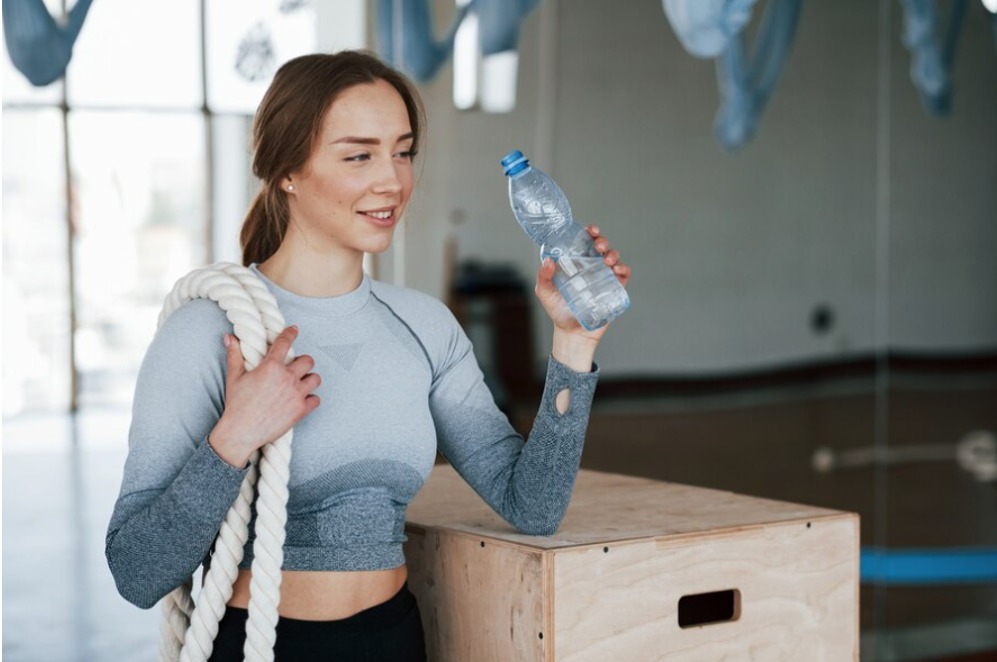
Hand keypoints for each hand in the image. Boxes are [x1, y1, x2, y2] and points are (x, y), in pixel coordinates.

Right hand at [208, 325, 320, 467]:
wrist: (241, 432)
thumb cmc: (236, 404)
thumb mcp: (234, 377)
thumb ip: (234, 355)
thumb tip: (229, 337)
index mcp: (271, 367)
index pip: (285, 342)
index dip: (291, 333)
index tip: (294, 330)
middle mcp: (287, 378)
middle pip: (308, 361)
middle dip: (303, 362)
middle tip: (295, 367)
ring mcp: (296, 394)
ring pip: (315, 379)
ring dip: (309, 379)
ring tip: (300, 383)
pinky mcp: (301, 410)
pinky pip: (316, 399)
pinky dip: (311, 399)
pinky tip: (302, 399)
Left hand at [535, 225, 631, 340]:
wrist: (571, 333)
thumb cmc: (558, 311)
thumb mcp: (545, 292)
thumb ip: (543, 277)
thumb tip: (548, 260)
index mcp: (576, 263)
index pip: (584, 242)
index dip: (589, 232)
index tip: (590, 230)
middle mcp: (591, 267)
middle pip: (601, 246)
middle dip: (602, 240)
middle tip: (598, 246)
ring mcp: (603, 277)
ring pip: (613, 257)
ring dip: (613, 253)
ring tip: (607, 260)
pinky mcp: (614, 288)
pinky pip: (623, 274)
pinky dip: (623, 268)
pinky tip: (616, 270)